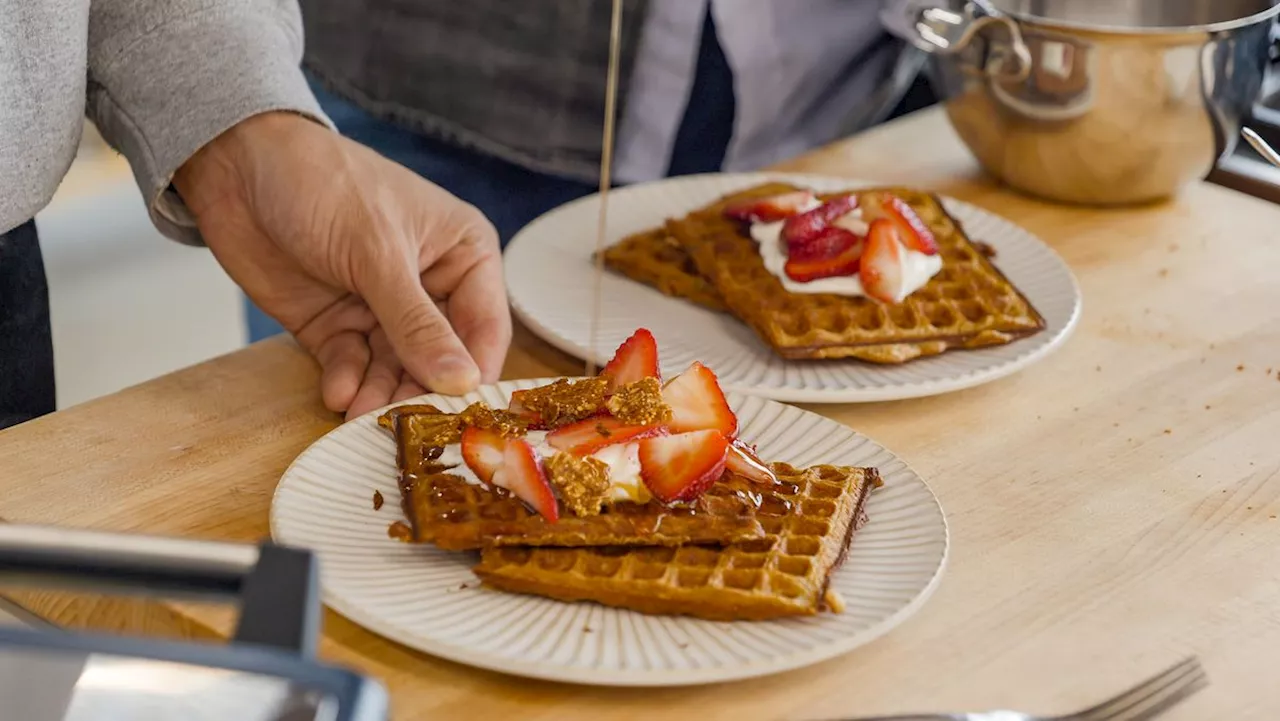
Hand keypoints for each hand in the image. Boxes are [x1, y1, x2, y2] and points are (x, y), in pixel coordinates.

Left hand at [173, 112, 510, 418]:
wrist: (237, 165)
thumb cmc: (325, 183)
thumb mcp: (378, 253)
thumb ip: (418, 323)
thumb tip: (462, 381)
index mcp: (464, 255)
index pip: (485, 328)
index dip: (475, 372)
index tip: (460, 413)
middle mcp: (431, 287)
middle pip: (442, 359)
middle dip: (421, 390)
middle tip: (404, 424)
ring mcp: (383, 309)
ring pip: (397, 370)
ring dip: (380, 395)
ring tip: (359, 415)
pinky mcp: (339, 325)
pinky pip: (354, 367)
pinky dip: (347, 383)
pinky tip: (336, 392)